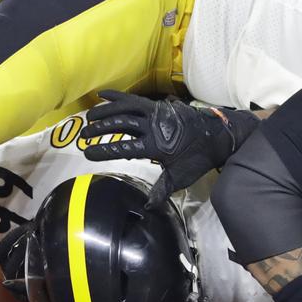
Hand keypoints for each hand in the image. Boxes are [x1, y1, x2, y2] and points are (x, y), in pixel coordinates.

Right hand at [81, 90, 258, 207]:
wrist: (218, 135)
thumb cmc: (198, 158)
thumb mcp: (180, 177)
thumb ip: (161, 190)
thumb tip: (147, 206)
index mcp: (156, 145)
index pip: (124, 147)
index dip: (104, 150)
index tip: (87, 153)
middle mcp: (153, 125)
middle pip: (120, 124)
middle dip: (99, 129)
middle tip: (83, 135)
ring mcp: (155, 112)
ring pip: (125, 108)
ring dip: (105, 111)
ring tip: (88, 117)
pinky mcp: (158, 105)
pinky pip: (134, 99)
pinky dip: (118, 96)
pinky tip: (102, 94)